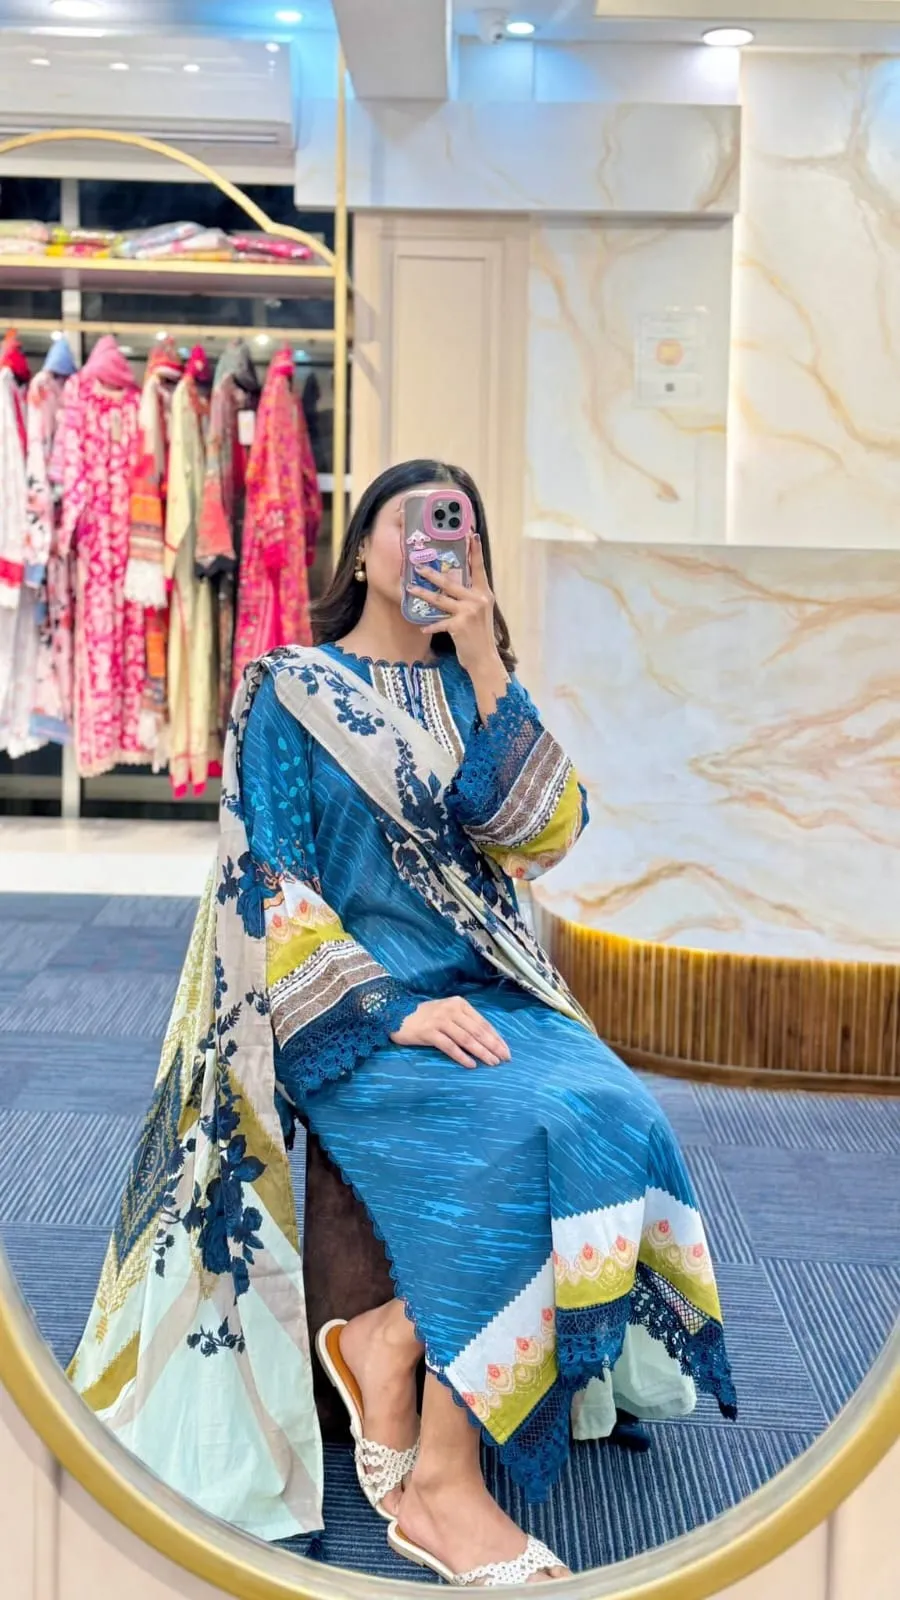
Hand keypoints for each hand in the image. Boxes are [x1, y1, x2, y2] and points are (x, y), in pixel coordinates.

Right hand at [390, 997, 510, 1068]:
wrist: (397, 1014)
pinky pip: (449, 1046)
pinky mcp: (429, 1032)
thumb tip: (487, 1040)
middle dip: (493, 1046)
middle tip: (504, 1058)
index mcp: (460, 1004)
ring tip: (492, 1062)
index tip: (506, 1050)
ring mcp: (440, 1020)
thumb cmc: (426, 1016)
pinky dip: (462, 1056)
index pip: (483, 1023)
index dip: (496, 1037)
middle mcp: (452, 1010)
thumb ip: (465, 1022)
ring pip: (466, 1039)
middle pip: (477, 1031)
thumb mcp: (448, 1013)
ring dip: (481, 1052)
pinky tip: (471, 1065)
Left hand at [407, 536, 500, 677]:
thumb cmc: (479, 635)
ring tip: (410, 588)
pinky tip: (422, 627)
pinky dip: (430, 626)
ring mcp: (468, 612)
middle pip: (450, 582)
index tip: (470, 533)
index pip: (478, 568)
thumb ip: (469, 597)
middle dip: (432, 573)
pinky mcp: (459, 626)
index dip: (474, 551)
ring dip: (423, 594)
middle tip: (417, 565)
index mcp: (483, 593)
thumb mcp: (479, 612)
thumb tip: (452, 584)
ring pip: (440, 599)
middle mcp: (477, 599)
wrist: (484, 659)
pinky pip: (439, 623)